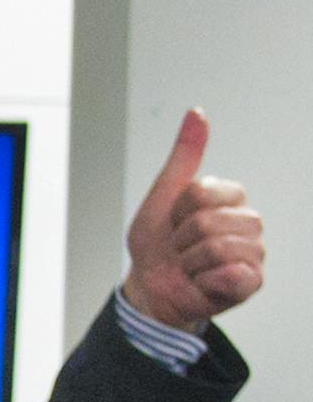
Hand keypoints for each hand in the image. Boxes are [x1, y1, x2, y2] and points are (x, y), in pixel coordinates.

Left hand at [122, 108, 264, 332]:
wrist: (149, 288)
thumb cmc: (156, 244)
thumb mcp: (162, 196)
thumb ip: (183, 156)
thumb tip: (196, 113)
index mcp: (230, 197)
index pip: (201, 192)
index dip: (176, 212)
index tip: (173, 223)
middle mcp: (248, 221)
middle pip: (207, 221)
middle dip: (181, 239)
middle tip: (179, 249)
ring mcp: (253, 252)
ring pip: (216, 247)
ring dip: (189, 262)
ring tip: (190, 266)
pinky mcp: (252, 281)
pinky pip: (231, 275)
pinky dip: (204, 281)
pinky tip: (203, 283)